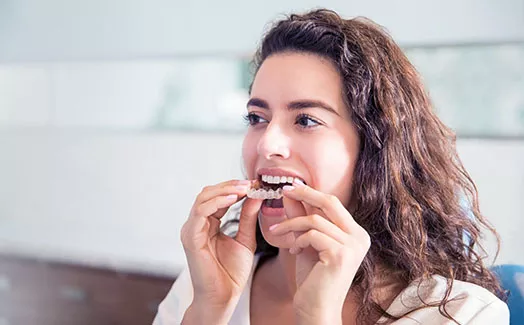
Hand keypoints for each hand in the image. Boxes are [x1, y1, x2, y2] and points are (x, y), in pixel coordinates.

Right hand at [180, 179, 261, 322]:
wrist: (224, 296)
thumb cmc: (232, 272)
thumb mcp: (245, 238)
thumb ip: (248, 217)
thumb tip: (255, 194)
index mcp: (207, 224)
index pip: (217, 197)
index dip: (235, 188)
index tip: (255, 183)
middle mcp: (196, 224)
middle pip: (208, 193)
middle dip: (229, 185)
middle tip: (250, 183)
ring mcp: (191, 230)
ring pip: (203, 198)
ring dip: (224, 190)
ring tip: (244, 188)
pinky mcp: (191, 237)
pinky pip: (201, 212)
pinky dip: (217, 202)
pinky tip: (234, 199)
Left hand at [269, 180, 370, 323]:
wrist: (316, 310)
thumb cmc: (313, 279)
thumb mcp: (306, 242)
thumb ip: (301, 218)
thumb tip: (290, 192)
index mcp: (356, 233)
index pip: (332, 204)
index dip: (310, 193)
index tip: (290, 186)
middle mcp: (359, 237)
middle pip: (330, 202)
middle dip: (304, 193)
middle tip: (283, 190)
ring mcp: (353, 246)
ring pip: (315, 219)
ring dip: (290, 224)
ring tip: (277, 232)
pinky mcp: (341, 255)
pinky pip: (312, 234)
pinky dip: (297, 240)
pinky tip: (293, 252)